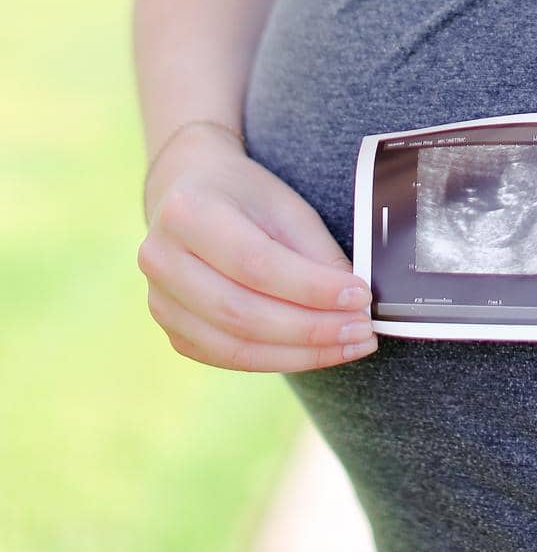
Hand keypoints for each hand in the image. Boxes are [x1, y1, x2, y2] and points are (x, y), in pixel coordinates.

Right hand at [137, 121, 377, 370]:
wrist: (190, 191)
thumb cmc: (245, 197)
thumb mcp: (286, 207)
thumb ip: (316, 255)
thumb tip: (355, 305)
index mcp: (187, 212)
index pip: (256, 263)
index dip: (311, 286)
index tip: (360, 296)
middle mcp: (160, 258)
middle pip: (242, 313)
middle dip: (311, 328)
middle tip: (362, 330)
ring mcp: (159, 300)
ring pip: (235, 346)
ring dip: (300, 353)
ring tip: (349, 345)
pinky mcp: (171, 330)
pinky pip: (228, 358)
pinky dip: (278, 359)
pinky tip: (316, 352)